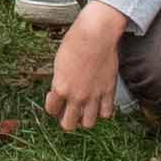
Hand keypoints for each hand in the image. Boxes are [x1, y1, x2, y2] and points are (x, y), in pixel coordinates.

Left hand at [43, 2, 132, 131]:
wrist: (95, 35)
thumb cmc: (75, 43)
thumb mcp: (59, 64)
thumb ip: (60, 82)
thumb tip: (61, 92)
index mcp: (60, 88)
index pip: (51, 110)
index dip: (52, 107)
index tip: (55, 102)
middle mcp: (76, 96)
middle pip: (68, 124)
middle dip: (66, 120)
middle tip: (69, 112)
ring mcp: (93, 96)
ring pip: (88, 124)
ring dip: (85, 119)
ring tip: (84, 111)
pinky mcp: (108, 91)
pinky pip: (106, 113)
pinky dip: (102, 112)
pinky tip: (99, 106)